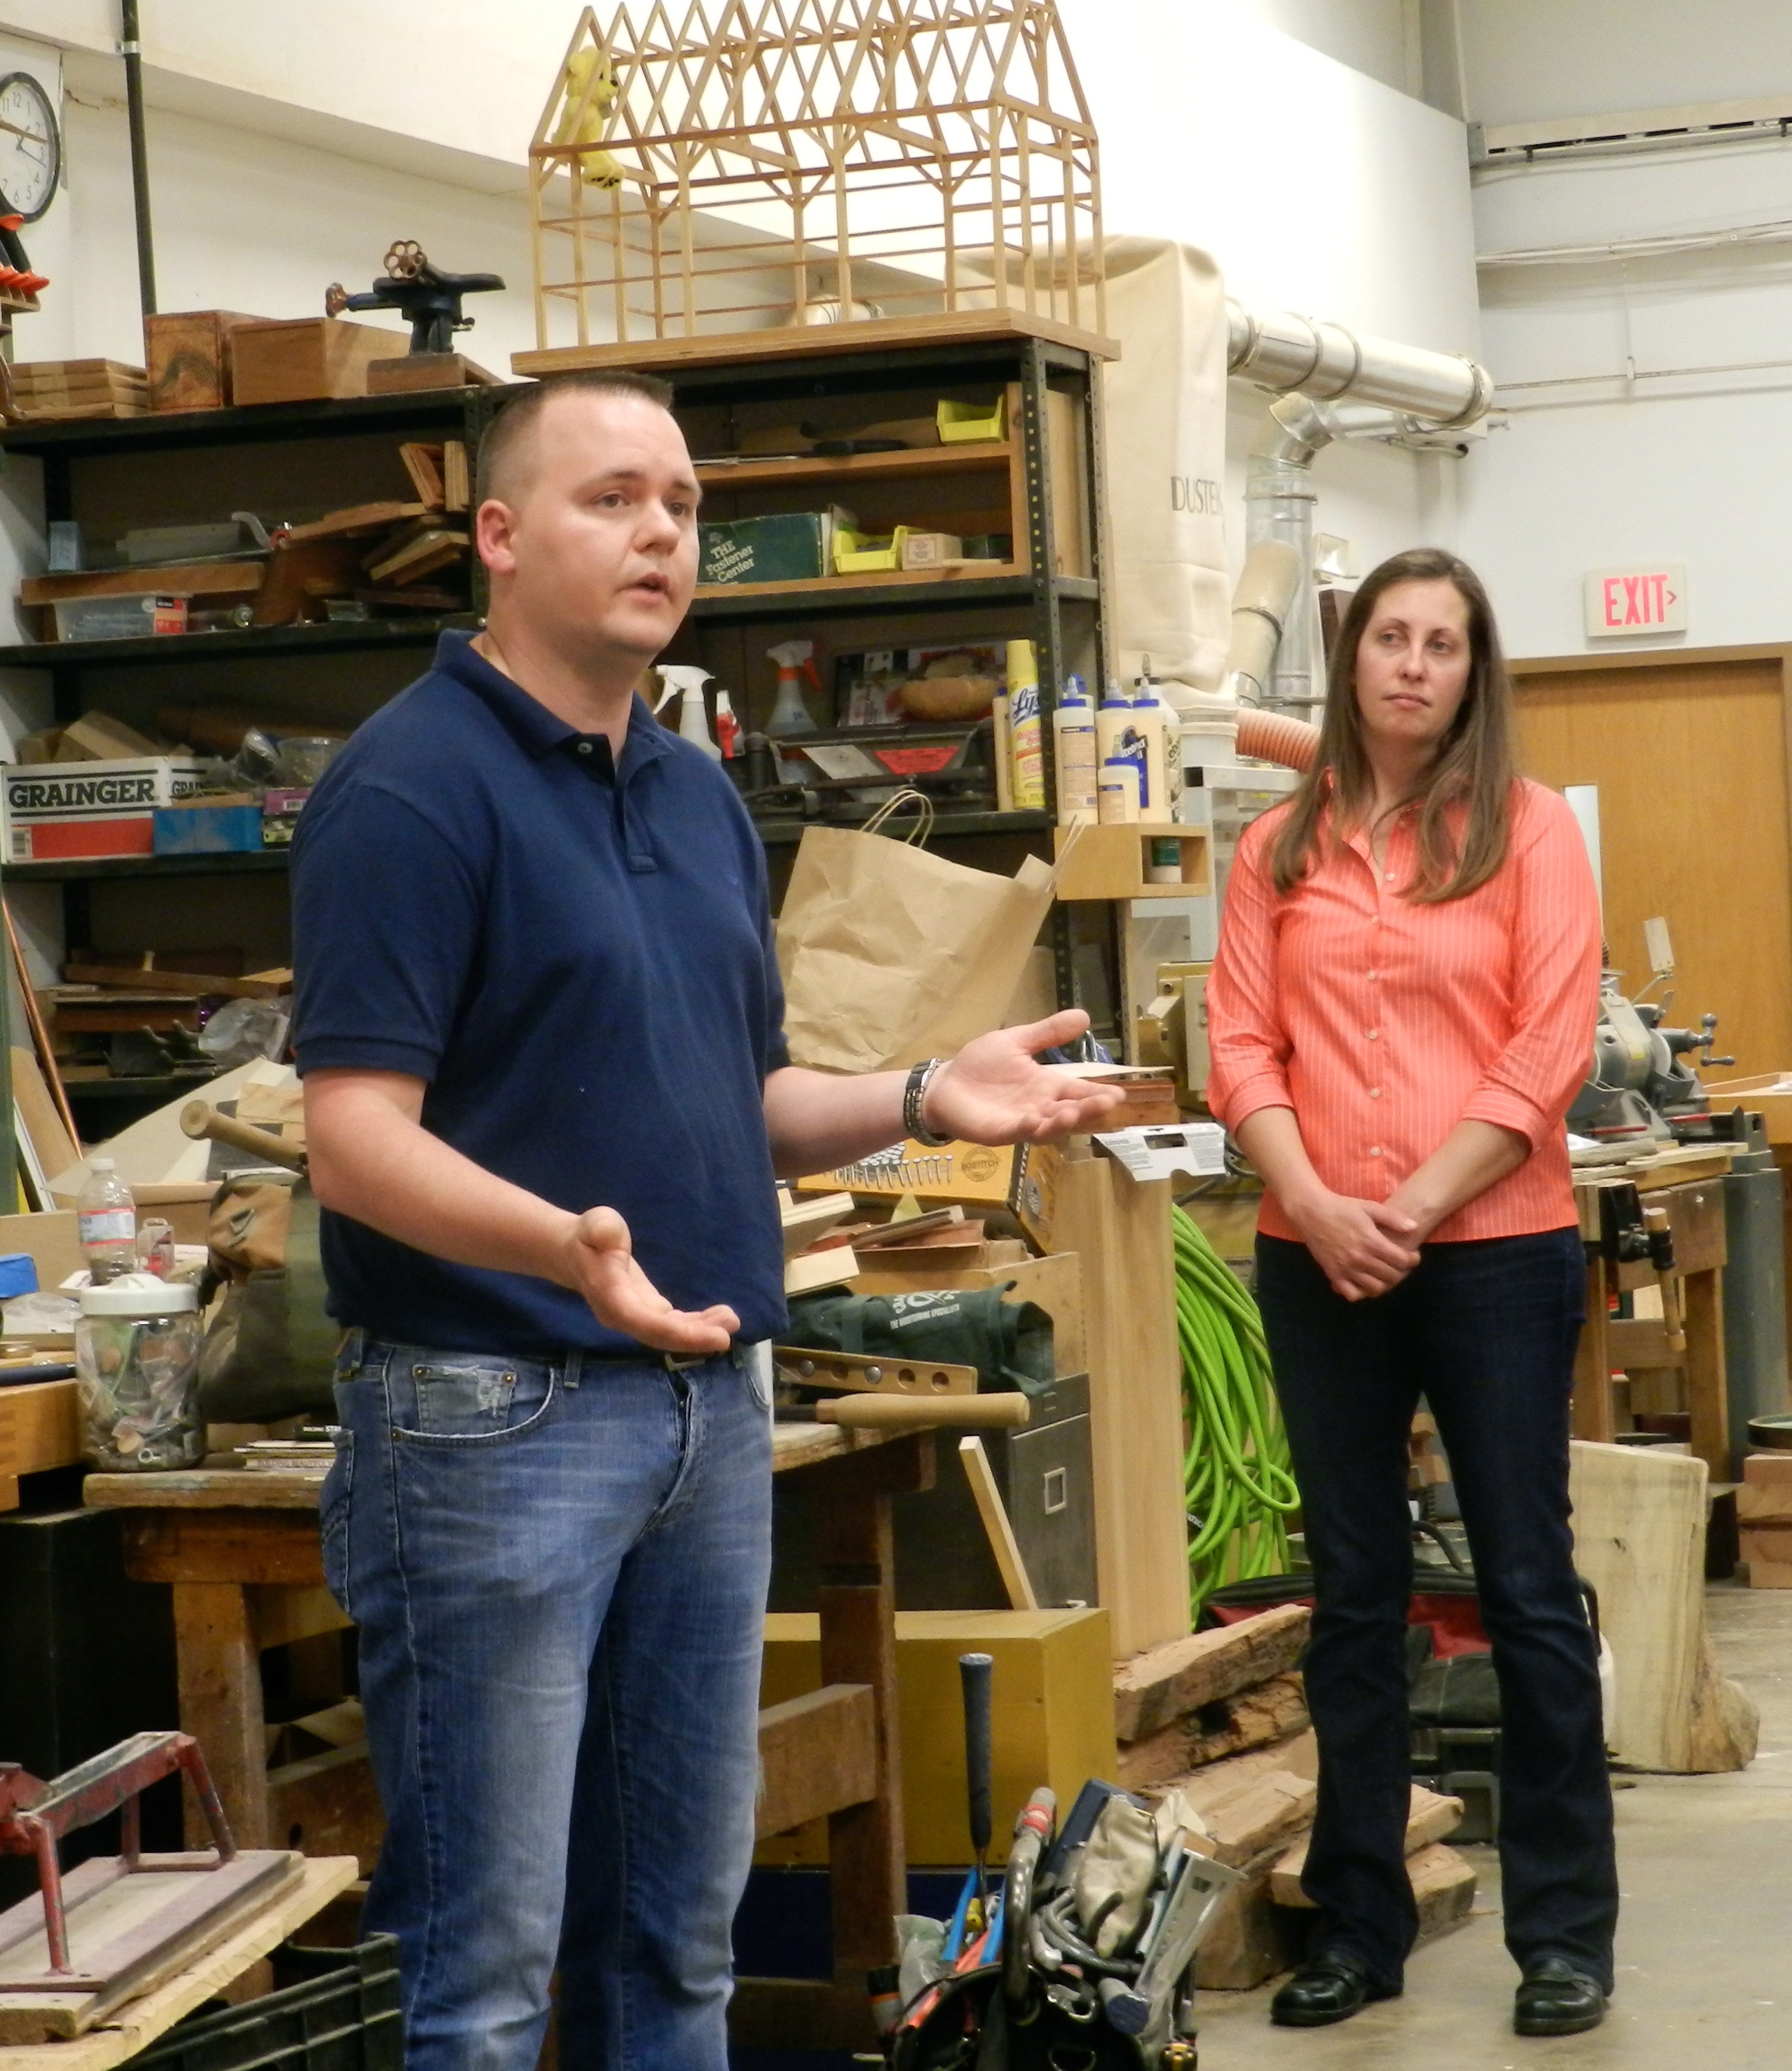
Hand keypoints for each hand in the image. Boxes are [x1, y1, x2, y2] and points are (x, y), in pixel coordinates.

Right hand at [556, 1206, 738, 1353]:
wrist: (575, 1252)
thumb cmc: (589, 1235)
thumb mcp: (594, 1224)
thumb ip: (601, 1228)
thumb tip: (606, 1232)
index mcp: (612, 1297)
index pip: (645, 1322)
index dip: (678, 1333)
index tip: (710, 1335)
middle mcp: (623, 1316)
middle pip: (660, 1335)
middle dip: (693, 1338)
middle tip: (727, 1332)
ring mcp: (636, 1317)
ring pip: (669, 1333)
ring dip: (700, 1331)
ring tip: (730, 1320)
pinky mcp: (647, 1312)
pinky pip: (673, 1325)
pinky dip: (697, 1324)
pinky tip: (720, 1317)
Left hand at [921, 1010, 1127, 1145]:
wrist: (946, 1084)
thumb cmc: (981, 1065)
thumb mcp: (1017, 1042)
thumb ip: (1048, 1033)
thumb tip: (1084, 1016)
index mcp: (1047, 1085)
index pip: (1078, 1091)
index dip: (1098, 1094)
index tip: (1119, 1094)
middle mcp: (1040, 1107)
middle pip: (1070, 1112)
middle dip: (1088, 1109)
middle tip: (1107, 1103)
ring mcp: (1021, 1122)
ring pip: (1048, 1127)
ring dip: (1061, 1122)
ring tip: (1071, 1112)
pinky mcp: (999, 1132)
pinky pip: (1016, 1132)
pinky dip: (1026, 1127)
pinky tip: (1033, 1118)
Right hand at [1285, 1187, 1420, 1301]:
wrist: (1311, 1212)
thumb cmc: (1342, 1207)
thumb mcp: (1370, 1207)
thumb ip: (1393, 1218)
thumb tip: (1414, 1227)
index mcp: (1371, 1241)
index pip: (1402, 1261)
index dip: (1412, 1260)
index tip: (1412, 1255)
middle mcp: (1360, 1259)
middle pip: (1392, 1276)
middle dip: (1401, 1271)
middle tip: (1399, 1265)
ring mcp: (1346, 1269)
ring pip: (1375, 1288)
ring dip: (1383, 1283)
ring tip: (1383, 1273)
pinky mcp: (1333, 1274)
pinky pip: (1352, 1294)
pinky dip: (1361, 1292)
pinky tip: (1363, 1281)